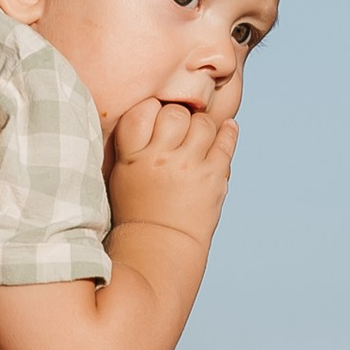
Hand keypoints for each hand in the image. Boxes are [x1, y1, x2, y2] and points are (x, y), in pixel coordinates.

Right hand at [105, 93, 237, 250]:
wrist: (160, 246)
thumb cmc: (137, 208)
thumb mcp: (122, 172)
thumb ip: (135, 140)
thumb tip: (160, 104)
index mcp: (132, 156)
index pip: (144, 109)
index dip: (153, 109)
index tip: (156, 120)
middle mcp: (160, 158)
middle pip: (176, 112)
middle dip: (180, 118)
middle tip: (179, 133)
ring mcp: (189, 167)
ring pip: (203, 123)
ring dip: (202, 127)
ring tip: (197, 140)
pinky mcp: (213, 177)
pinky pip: (226, 142)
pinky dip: (228, 132)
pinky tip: (226, 129)